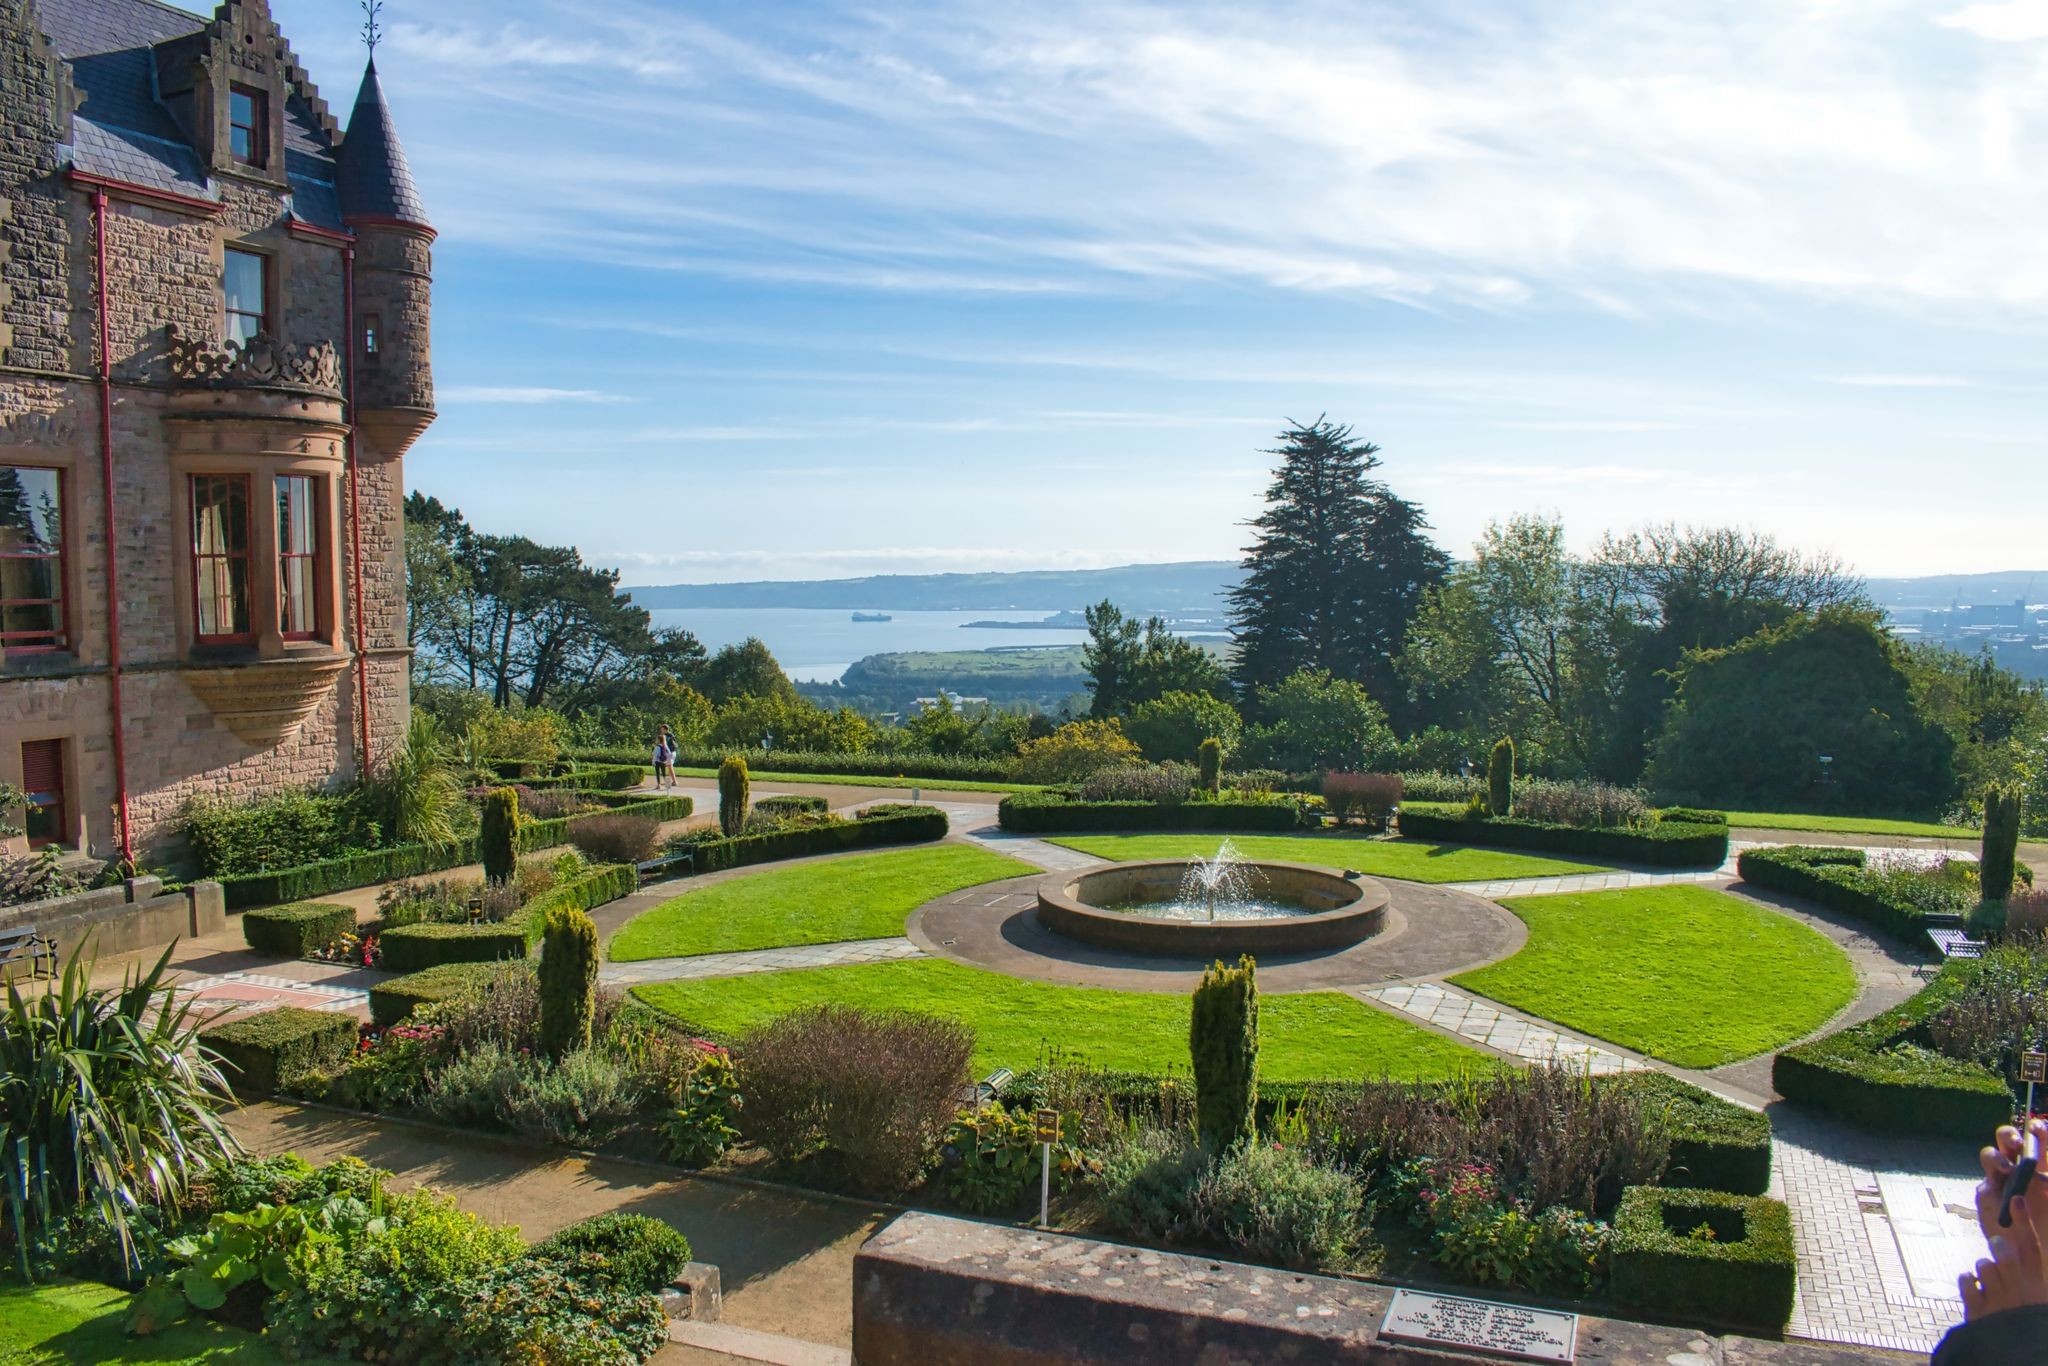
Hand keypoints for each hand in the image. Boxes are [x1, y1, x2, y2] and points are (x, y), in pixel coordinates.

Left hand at [1960, 1192, 2047, 1319]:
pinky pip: (1966, 1281)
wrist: (2019, 1358)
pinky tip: (1979, 1293)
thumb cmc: (2032, 1326)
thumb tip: (2015, 1250)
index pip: (2032, 1246)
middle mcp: (2017, 1289)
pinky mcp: (1975, 1310)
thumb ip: (2032, 1277)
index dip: (2024, 1221)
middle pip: (2002, 1251)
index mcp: (2038, 1287)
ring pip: (1983, 1265)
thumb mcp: (2039, 1299)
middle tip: (1998, 1245)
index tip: (2017, 1200)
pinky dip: (1970, 1284)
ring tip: (1996, 1287)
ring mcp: (1994, 1299)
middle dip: (1999, 1247)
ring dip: (1987, 1272)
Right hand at [1975, 1119, 2046, 1244]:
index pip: (2036, 1139)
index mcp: (2038, 1164)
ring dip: (1997, 1157)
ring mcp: (2000, 1180)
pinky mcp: (1988, 1197)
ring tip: (2007, 1168)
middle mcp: (2018, 1167)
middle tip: (2016, 1143)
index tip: (2037, 1128)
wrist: (2035, 1253)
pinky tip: (2000, 1193)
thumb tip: (2043, 1176)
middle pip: (2007, 1139)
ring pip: (1990, 1155)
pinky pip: (1985, 1185)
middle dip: (2009, 1135)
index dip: (2036, 1130)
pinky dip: (1992, 1185)